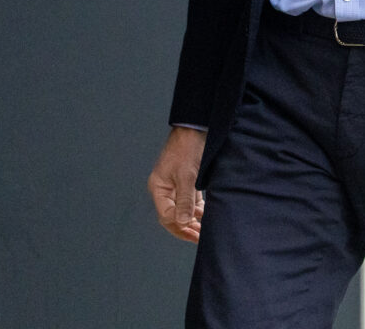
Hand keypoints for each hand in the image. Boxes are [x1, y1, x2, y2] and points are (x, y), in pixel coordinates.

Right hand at [147, 127, 206, 242]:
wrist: (196, 127)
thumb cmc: (188, 148)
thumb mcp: (187, 176)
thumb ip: (185, 201)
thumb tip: (183, 223)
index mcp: (159, 188)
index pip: (166, 216)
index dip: (180, 227)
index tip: (194, 234)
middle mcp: (166, 188)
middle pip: (173, 215)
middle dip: (186, 227)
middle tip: (200, 237)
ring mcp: (176, 184)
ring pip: (183, 208)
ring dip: (193, 219)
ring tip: (205, 230)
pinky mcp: (187, 179)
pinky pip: (190, 200)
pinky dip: (198, 208)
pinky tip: (206, 215)